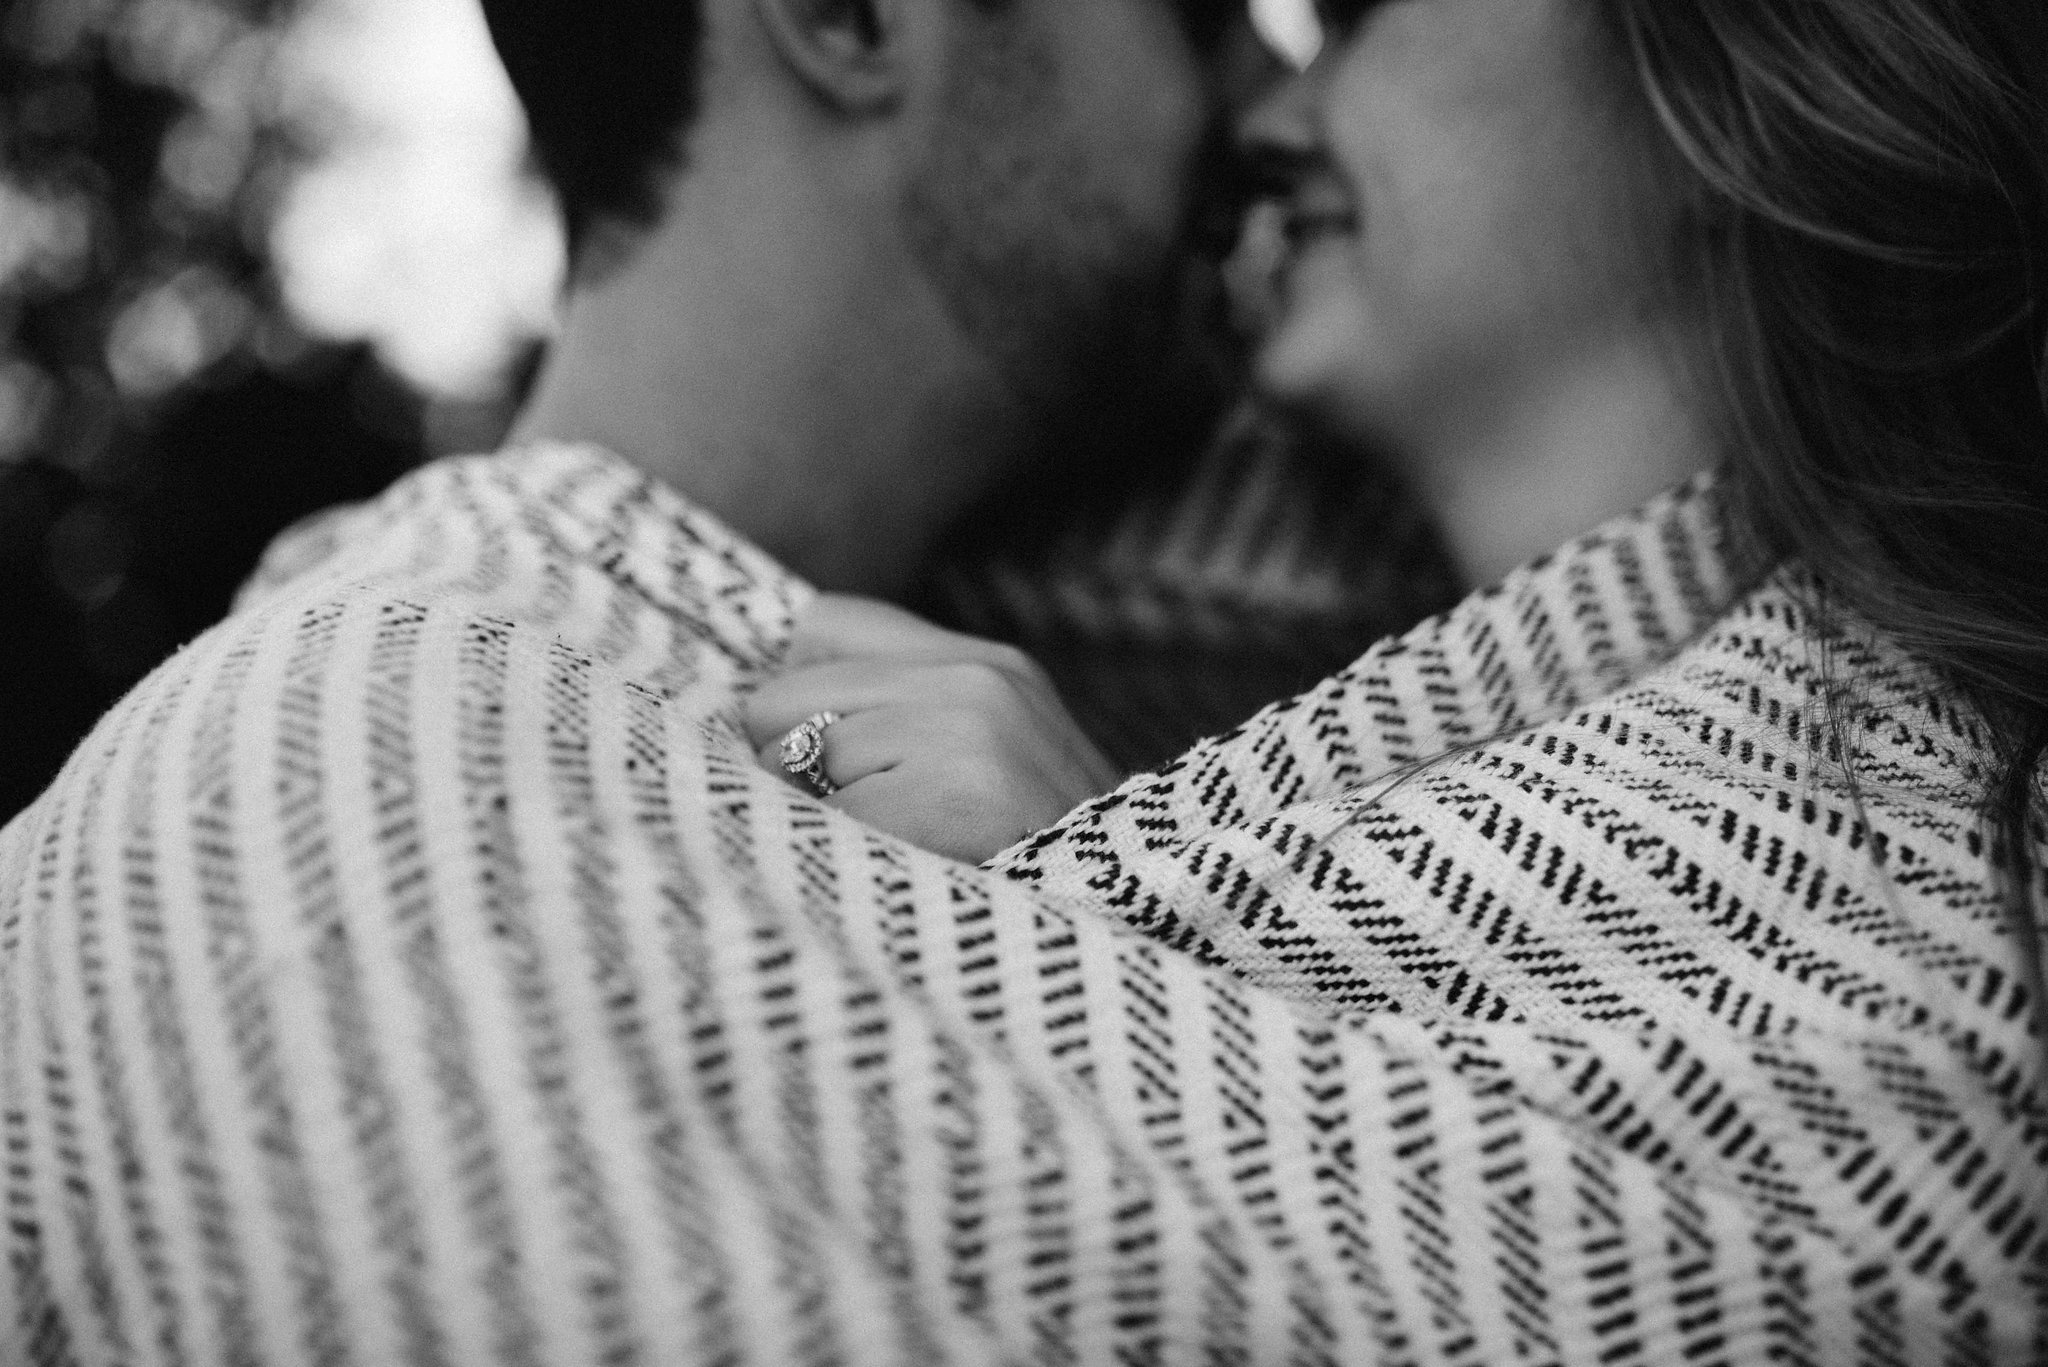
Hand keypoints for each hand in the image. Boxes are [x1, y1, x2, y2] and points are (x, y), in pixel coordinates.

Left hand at [742, 595, 1119, 863]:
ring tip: (885, 858)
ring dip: (816, 821)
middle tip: (845, 826)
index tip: (817, 758)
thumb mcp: (991, 764)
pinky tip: (899, 880)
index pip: (825, 624)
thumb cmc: (1038, 868)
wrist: (1138, 931)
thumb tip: (759, 720)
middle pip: (782, 694)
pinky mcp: (957, 795)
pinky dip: (845, 862)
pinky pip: (828, 819)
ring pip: (792, 758)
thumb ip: (903, 721)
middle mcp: (977, 679)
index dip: (799, 695)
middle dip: (786, 767)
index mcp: (986, 665)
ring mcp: (970, 731)